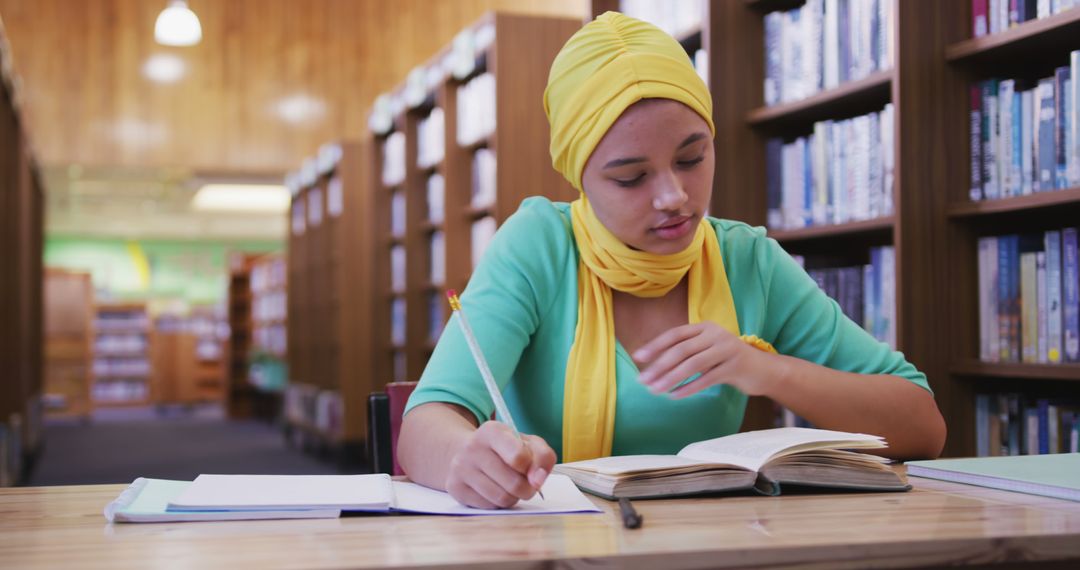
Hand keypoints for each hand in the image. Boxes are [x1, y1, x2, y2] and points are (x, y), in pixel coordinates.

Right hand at [445, 421, 556, 508]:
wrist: (465, 452)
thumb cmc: (503, 448)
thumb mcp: (527, 442)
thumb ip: (543, 456)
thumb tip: (538, 480)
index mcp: (492, 431)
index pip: (519, 457)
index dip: (533, 469)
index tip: (533, 471)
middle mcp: (472, 447)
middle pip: (514, 483)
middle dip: (528, 488)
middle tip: (527, 484)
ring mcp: (461, 468)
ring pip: (502, 498)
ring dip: (514, 497)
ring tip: (510, 486)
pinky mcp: (455, 487)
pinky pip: (488, 506)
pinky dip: (498, 503)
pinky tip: (495, 490)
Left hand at [633, 322, 777, 398]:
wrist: (763, 370)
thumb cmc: (727, 361)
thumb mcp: (707, 350)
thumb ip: (686, 352)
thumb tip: (653, 366)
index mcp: (705, 327)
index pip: (675, 334)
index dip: (656, 345)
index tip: (638, 358)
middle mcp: (716, 334)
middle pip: (682, 350)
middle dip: (660, 366)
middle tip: (643, 380)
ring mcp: (727, 349)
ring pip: (693, 364)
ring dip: (671, 378)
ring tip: (656, 390)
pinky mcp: (735, 366)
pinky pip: (707, 379)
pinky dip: (689, 388)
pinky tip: (675, 396)